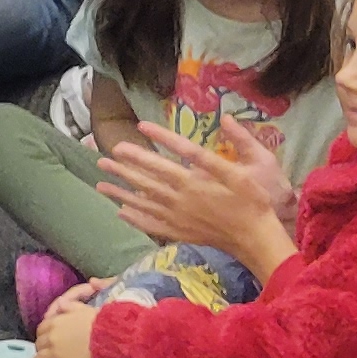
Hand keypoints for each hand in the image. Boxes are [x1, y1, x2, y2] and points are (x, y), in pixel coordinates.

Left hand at [30, 289, 103, 357]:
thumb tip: (60, 303)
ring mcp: (54, 354)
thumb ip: (70, 306)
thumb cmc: (101, 325)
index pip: (41, 329)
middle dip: (43, 348)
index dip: (46, 335)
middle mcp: (51, 337)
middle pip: (39, 344)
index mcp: (56, 322)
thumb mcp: (85, 309)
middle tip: (50, 352)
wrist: (112, 342)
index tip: (51, 339)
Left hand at [98, 118, 292, 256]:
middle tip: (102, 158)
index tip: (139, 126)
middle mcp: (181, 198)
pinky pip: (151, 225)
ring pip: (143, 202)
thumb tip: (226, 118)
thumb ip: (239, 143)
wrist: (256, 239)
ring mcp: (178, 217)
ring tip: (100, 184)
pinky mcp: (180, 232)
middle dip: (123, 168)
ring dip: (120, 192)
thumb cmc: (255, 202)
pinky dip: (134, 218)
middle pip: (147, 179)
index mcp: (196, 181)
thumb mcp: (254, 169)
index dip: (156, 139)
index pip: (170, 155)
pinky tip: (120, 212)